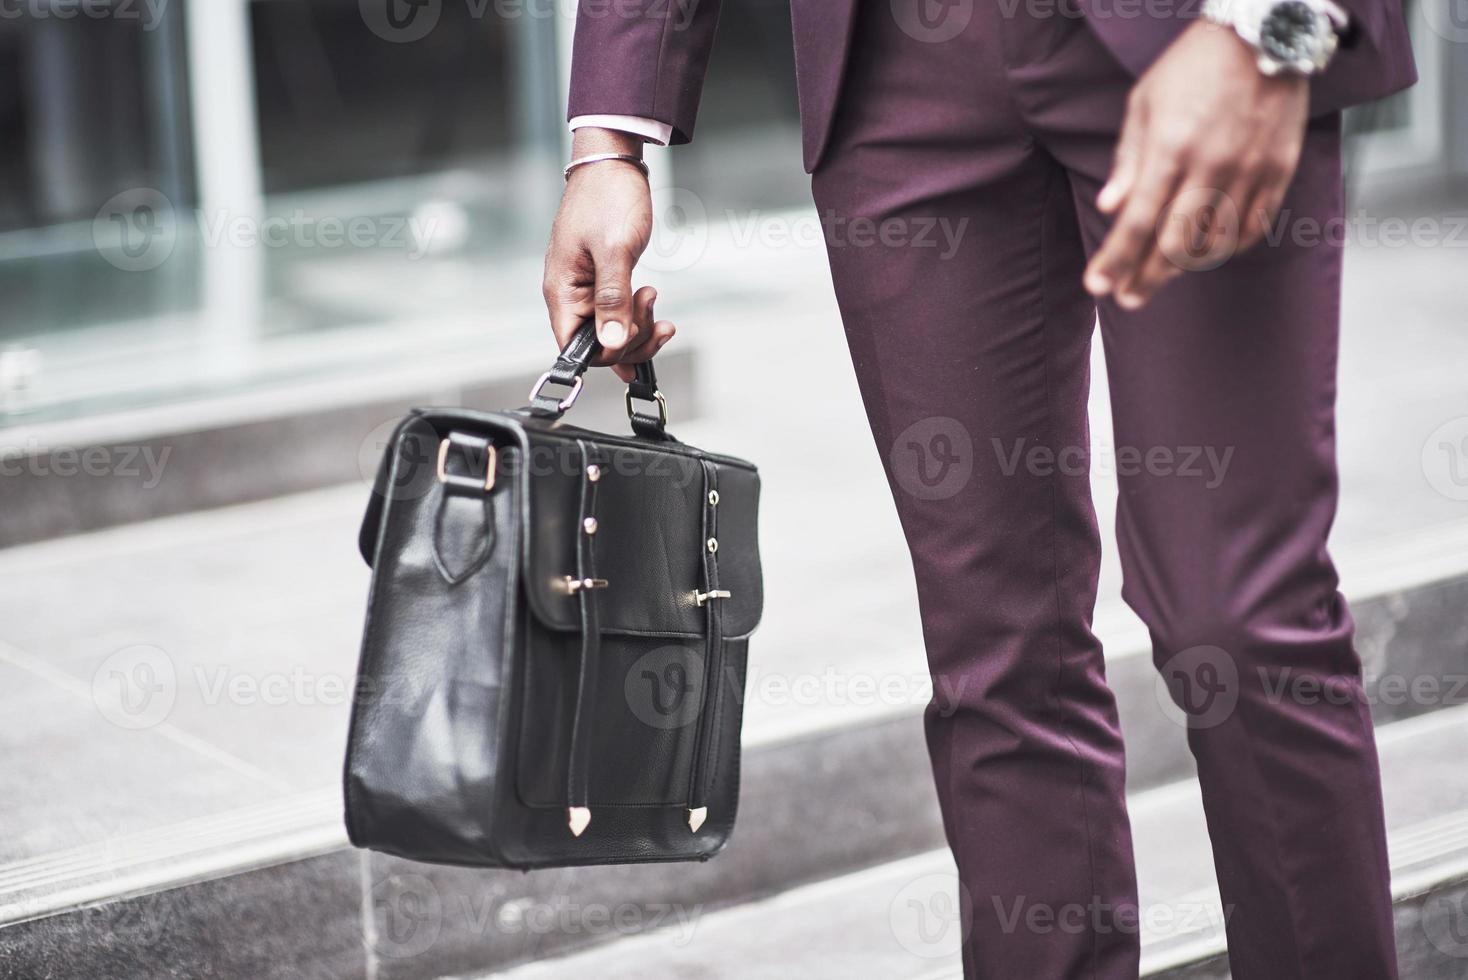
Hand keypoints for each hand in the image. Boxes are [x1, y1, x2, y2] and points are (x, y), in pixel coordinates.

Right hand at [543, 128, 675, 381]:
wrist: (613, 164)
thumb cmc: (607, 198)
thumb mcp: (615, 250)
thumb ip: (612, 299)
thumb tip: (612, 343)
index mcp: (562, 291)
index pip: (576, 347)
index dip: (609, 352)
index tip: (635, 333)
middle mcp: (570, 295)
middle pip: (598, 345)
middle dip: (631, 337)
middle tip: (653, 311)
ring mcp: (586, 289)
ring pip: (612, 332)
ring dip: (639, 326)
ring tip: (654, 296)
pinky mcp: (603, 281)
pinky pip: (618, 314)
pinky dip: (638, 316)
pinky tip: (653, 307)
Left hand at [1084, 21, 1309, 309]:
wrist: (1262, 33)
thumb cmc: (1192, 66)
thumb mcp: (1144, 103)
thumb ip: (1128, 160)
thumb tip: (1109, 208)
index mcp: (1170, 148)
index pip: (1138, 221)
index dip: (1115, 260)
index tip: (1097, 287)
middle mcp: (1211, 165)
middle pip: (1175, 243)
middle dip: (1146, 277)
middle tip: (1127, 298)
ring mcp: (1249, 169)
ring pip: (1216, 241)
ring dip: (1187, 266)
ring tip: (1164, 274)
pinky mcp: (1279, 169)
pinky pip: (1254, 225)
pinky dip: (1229, 246)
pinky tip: (1210, 251)